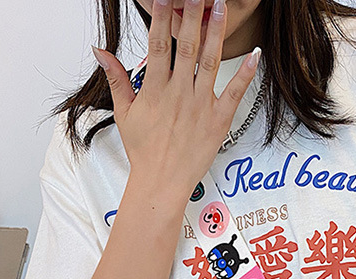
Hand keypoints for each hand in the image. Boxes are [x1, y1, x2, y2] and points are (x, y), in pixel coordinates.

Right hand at [91, 0, 259, 195]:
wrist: (162, 183)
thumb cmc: (145, 152)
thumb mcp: (124, 114)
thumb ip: (117, 79)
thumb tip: (101, 51)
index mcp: (154, 90)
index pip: (157, 44)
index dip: (161, 17)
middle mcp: (179, 94)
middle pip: (187, 46)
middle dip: (192, 15)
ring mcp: (200, 106)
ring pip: (210, 61)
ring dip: (216, 32)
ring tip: (221, 6)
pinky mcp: (219, 120)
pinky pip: (235, 93)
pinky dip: (245, 74)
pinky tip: (254, 55)